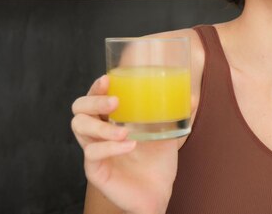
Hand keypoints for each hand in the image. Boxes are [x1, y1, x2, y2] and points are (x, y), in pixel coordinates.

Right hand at [71, 75, 178, 213]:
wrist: (158, 192)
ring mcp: (93, 151)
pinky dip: (110, 147)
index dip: (96, 87)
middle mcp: (97, 133)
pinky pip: (92, 154)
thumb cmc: (157, 159)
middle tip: (115, 102)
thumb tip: (192, 97)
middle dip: (94, 101)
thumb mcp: (168, 133)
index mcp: (109, 119)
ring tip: (125, 130)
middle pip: (79, 109)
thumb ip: (177, 114)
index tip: (108, 79)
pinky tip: (129, 145)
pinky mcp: (95, 170)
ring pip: (80, 128)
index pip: (93, 97)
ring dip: (102, 126)